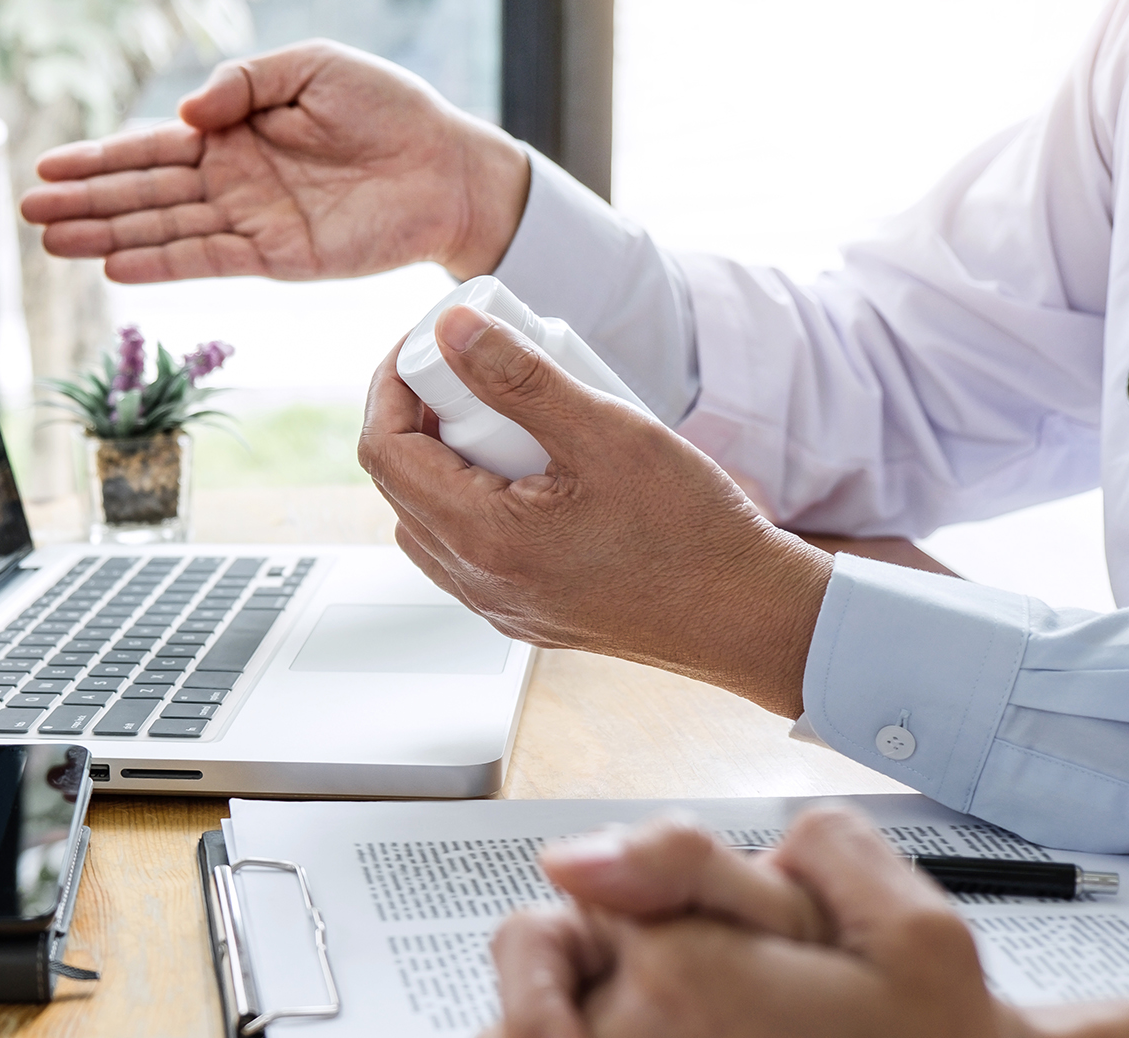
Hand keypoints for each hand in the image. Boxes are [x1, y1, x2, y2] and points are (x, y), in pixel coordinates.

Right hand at [17, 39, 529, 282]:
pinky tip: (117, 267)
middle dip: (86, 201)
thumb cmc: (388, 108)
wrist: (448, 166)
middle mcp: (233, 182)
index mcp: (234, 133)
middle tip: (27, 212)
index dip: (98, 159)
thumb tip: (186, 116)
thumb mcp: (311, 67)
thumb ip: (243, 85)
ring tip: (53, 243)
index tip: (46, 167)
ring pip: (165, 230)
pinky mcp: (278, 257)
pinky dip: (164, 265)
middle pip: (145, 194)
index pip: (152, 149)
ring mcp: (251, 222)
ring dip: (108, 237)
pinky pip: (209, 261)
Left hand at [359, 305, 831, 717]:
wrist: (745, 615)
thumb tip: (451, 330)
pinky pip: (467, 550)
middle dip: (417, 416)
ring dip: (443, 460)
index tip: (425, 344)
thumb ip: (520, 378)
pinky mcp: (525, 612)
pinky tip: (526, 469)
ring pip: (428, 521)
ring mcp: (498, 605)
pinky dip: (473, 499)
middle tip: (465, 369)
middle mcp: (476, 583)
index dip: (389, 386)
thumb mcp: (606, 431)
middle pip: (399, 485)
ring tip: (496, 416)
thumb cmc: (690, 531)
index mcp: (482, 541)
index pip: (384, 452)